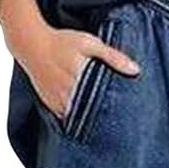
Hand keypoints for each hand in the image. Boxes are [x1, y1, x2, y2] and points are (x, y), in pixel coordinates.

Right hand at [18, 25, 141, 119]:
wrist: (32, 44)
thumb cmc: (63, 41)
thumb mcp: (89, 44)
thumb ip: (113, 56)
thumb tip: (136, 70)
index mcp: (80, 81)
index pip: (102, 104)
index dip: (113, 111)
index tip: (124, 117)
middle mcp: (68, 95)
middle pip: (91, 115)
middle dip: (104, 119)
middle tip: (117, 125)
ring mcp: (58, 103)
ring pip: (79, 120)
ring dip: (89, 121)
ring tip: (103, 125)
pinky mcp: (51, 107)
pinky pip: (66, 119)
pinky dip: (76, 119)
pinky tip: (84, 117)